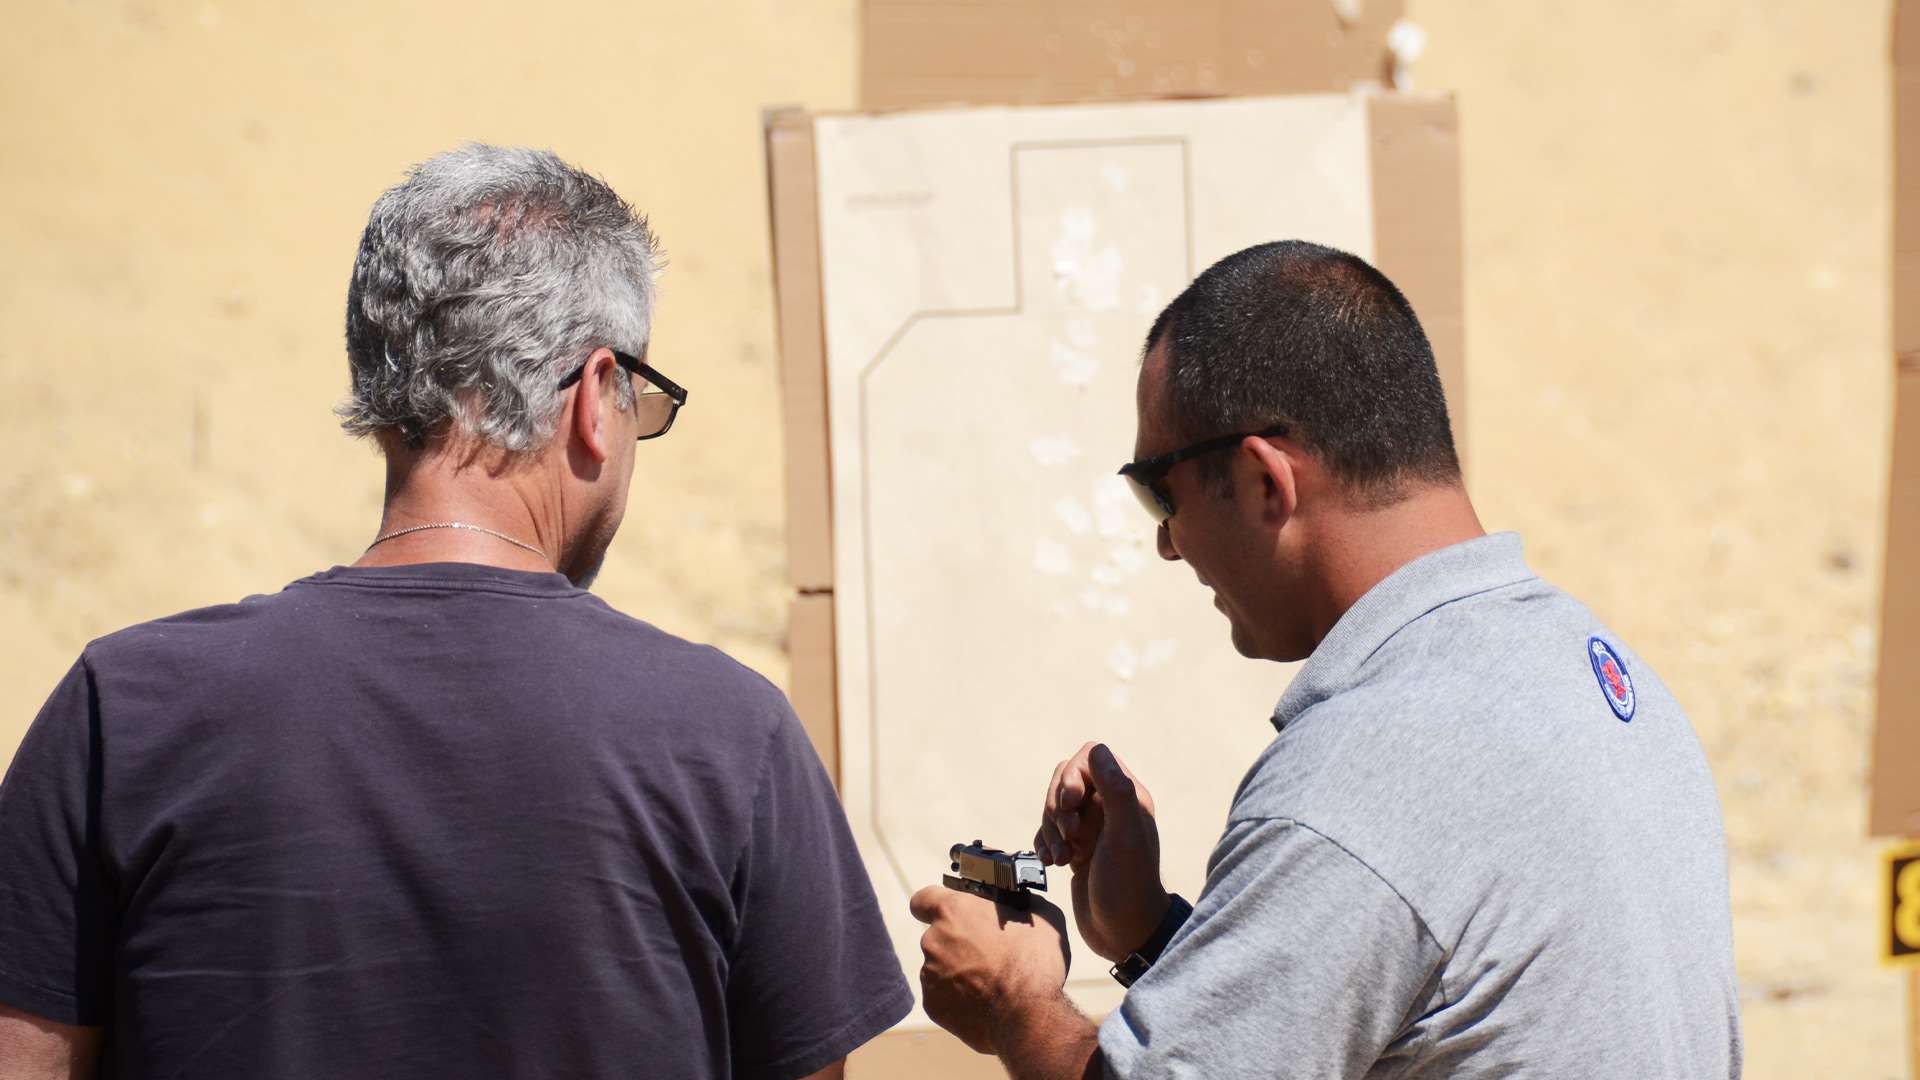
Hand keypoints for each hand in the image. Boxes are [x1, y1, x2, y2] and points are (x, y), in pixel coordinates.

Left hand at [909, 886, 1071, 1054]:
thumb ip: (1016, 904)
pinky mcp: (932, 1004)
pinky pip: (942, 995)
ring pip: (940, 967)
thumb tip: (1016, 904)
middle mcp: (934, 940)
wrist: (1028, 1016)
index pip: (923, 899)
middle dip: (958, 944)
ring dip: (958, 971)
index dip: (932, 905)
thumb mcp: (1041, 916)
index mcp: (954, 911)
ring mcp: (930, 974)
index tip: (945, 913)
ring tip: (990, 982)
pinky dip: (958, 997)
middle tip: (987, 954)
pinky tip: (983, 1001)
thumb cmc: (1035, 963)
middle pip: (938, 937)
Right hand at [1035, 742, 1170, 963]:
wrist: (1124, 933)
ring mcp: (1092, 829)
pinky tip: (1055, 864)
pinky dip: (1045, 844)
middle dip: (1056, 806)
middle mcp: (1110, 808)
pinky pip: (1049, 832)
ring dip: (1050, 829)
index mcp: (1126, 797)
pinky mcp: (1078, 849)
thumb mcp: (1124, 836)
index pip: (1089, 758)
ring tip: (1064, 858)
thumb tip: (1097, 749)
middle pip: (1066, 780)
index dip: (1070, 776)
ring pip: (1055, 807)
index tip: (1069, 805)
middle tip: (1069, 836)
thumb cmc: (1128, 886)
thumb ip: (1115, 791)